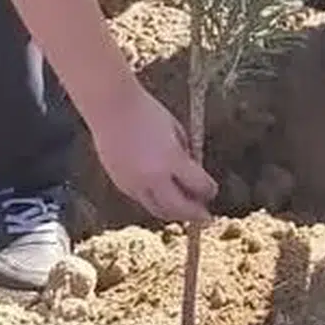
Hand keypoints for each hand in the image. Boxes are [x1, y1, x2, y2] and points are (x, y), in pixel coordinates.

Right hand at [89, 83, 216, 221]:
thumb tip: (191, 170)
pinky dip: (155, 202)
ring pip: (158, 210)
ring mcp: (134, 183)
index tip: (213, 191)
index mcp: (172, 160)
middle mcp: (153, 177)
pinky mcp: (120, 183)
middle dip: (195, 213)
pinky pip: (142, 200)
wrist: (111, 107)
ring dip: (174, 213)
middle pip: (179, 207)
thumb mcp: (175, 129)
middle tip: (205, 216)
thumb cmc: (146, 112)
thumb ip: (184, 152)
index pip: (198, 185)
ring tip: (184, 213)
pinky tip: (162, 199)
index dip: (209, 190)